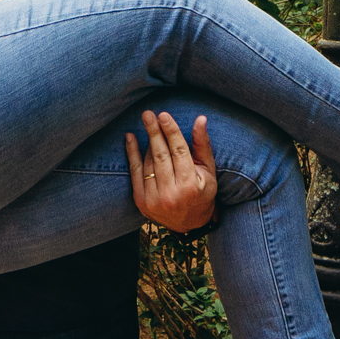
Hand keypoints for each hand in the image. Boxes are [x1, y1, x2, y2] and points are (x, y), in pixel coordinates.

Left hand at [126, 111, 216, 232]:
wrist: (189, 224)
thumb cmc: (202, 192)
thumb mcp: (208, 170)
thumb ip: (202, 144)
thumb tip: (200, 119)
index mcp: (190, 185)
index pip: (179, 152)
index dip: (171, 132)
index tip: (164, 115)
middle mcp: (171, 194)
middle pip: (161, 155)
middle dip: (154, 132)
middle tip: (148, 114)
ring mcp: (154, 199)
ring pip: (148, 162)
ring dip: (147, 141)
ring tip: (148, 123)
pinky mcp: (141, 202)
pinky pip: (134, 172)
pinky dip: (131, 153)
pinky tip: (130, 138)